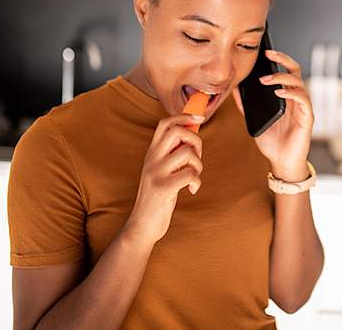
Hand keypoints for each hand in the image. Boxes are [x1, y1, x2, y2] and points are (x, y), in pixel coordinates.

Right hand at [125, 113, 203, 243]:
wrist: (141, 225)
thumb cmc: (157, 197)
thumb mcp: (161, 171)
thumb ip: (171, 154)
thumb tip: (192, 135)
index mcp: (151, 153)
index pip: (165, 124)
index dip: (184, 116)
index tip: (199, 118)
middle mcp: (152, 159)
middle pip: (177, 131)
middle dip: (196, 140)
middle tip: (196, 157)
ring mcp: (156, 173)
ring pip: (188, 153)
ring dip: (198, 164)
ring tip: (193, 177)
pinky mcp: (163, 188)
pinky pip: (190, 174)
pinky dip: (197, 182)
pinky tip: (192, 189)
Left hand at [232, 49, 312, 181]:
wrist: (282, 162)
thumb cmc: (272, 141)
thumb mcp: (254, 119)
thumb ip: (246, 104)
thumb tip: (234, 88)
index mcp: (286, 96)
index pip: (286, 71)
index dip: (279, 60)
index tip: (265, 53)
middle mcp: (297, 98)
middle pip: (295, 71)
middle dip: (283, 60)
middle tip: (269, 56)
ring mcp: (303, 107)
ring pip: (299, 83)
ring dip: (281, 78)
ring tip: (265, 81)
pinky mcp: (308, 118)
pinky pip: (303, 100)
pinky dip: (291, 93)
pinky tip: (279, 93)